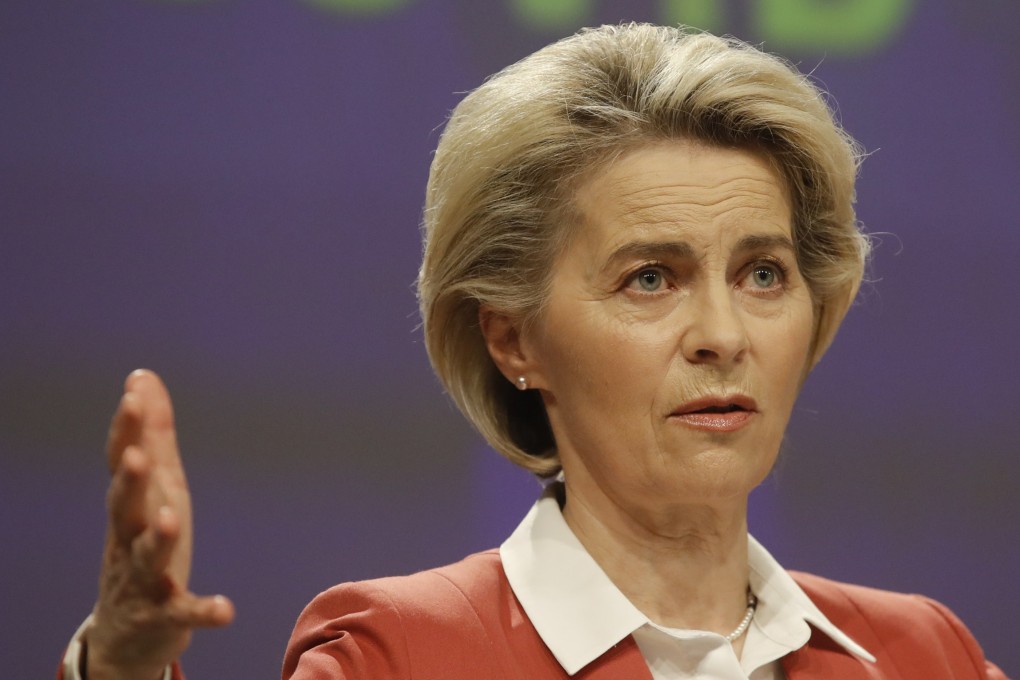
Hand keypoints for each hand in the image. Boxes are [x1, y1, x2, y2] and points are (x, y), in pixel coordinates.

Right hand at [84, 370, 233, 679]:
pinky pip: (184, 612)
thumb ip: (151, 434)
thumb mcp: (154, 487)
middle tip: (137, 457)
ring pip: (147, 558)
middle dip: (129, 483)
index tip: (133, 395)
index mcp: (134, 504)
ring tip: (170, 519)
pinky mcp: (166, 615)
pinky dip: (203, 609)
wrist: (127, 632)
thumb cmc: (142, 542)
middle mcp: (131, 538)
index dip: (127, 431)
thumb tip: (142, 376)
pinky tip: (226, 609)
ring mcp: (145, 578)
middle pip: (124, 508)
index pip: (122, 463)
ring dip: (158, 539)